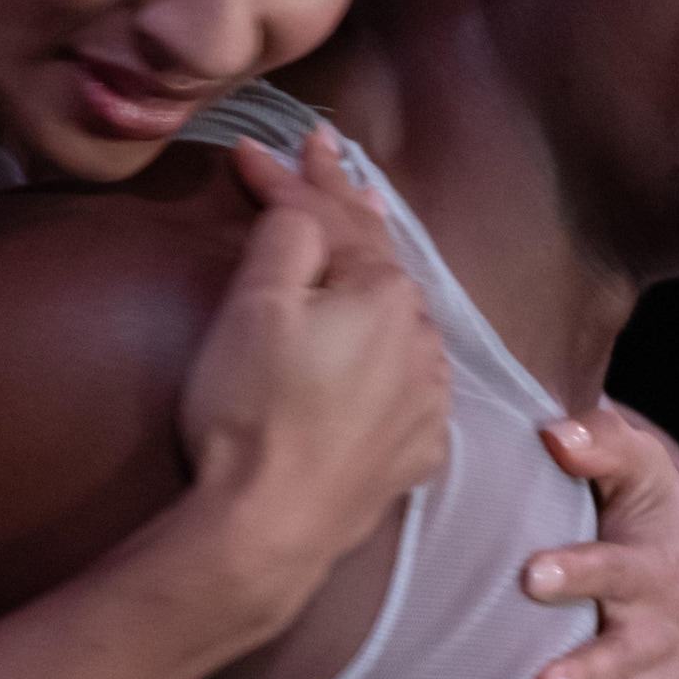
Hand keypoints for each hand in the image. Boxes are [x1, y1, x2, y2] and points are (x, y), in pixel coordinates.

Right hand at [177, 129, 451, 581]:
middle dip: (344, 206)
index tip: (253, 148)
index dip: (289, 178)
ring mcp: (426, 400)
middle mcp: (422, 339)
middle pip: (377, 259)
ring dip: (376, 274)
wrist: (267, 529)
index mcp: (385, 293)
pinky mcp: (415, 452)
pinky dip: (390, 347)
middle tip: (326, 157)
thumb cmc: (251, 411)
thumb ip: (286, 234)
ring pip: (400, 317)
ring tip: (364, 232)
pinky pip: (408, 379)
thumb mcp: (254, 303)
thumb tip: (302, 204)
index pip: (331, 218)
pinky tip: (385, 342)